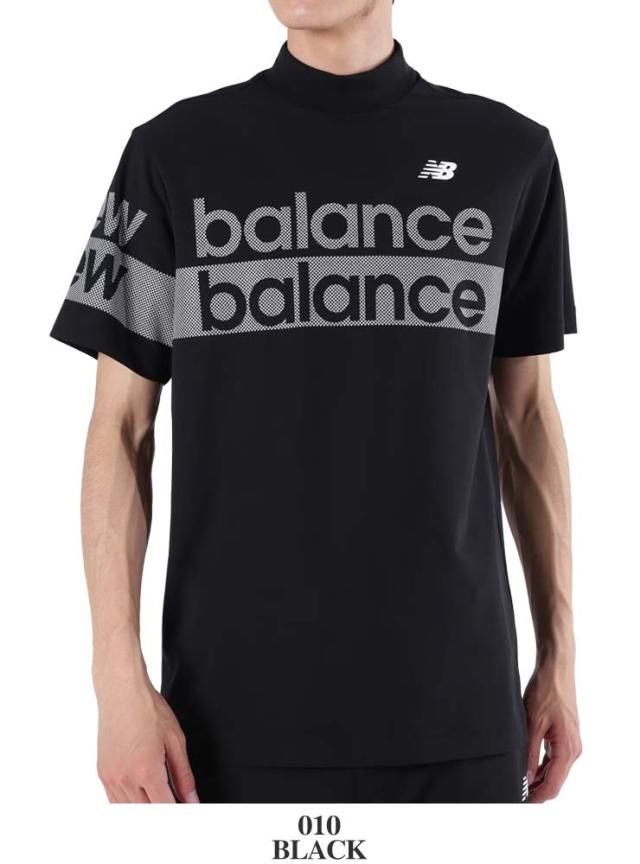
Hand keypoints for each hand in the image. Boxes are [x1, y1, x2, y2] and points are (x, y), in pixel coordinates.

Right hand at [95, 669, 198, 803]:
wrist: (122, 692)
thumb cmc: (149, 710)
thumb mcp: (176, 741)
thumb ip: (184, 775)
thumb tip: (192, 800)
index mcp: (147, 770)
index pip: (165, 808)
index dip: (178, 813)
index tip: (186, 812)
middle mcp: (125, 778)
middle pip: (146, 814)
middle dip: (162, 813)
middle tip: (175, 805)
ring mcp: (111, 777)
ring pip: (129, 811)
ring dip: (145, 810)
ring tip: (160, 799)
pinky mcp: (102, 773)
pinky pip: (115, 801)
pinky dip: (129, 803)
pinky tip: (141, 795)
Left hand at [523, 657, 581, 802]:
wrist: (555, 669)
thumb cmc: (546, 691)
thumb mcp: (532, 722)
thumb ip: (529, 751)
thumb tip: (524, 776)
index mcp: (567, 749)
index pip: (553, 784)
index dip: (536, 796)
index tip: (521, 801)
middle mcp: (573, 749)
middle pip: (555, 781)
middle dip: (537, 790)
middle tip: (515, 794)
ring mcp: (570, 743)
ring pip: (554, 771)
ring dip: (538, 778)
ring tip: (518, 782)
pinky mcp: (565, 736)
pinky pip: (554, 759)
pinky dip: (541, 766)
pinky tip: (527, 766)